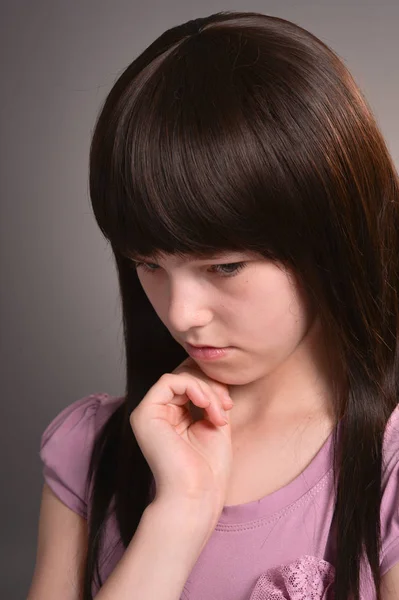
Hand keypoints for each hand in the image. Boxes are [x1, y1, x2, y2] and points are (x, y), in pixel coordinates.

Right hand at [130, 356, 233, 520]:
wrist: (198, 495)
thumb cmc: (208, 469)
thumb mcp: (214, 422)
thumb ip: (211, 398)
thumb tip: (213, 374)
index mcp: (172, 416)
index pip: (190, 384)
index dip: (211, 385)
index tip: (229, 404)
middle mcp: (157, 413)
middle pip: (185, 377)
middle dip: (210, 386)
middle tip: (227, 405)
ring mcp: (148, 413)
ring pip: (180, 377)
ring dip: (206, 390)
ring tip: (219, 413)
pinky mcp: (144, 414)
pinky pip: (169, 381)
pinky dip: (193, 387)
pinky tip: (206, 405)